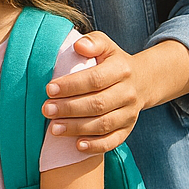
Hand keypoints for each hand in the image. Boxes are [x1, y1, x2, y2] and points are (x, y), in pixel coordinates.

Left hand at [43, 32, 141, 153]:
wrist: (142, 80)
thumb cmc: (112, 61)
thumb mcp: (105, 45)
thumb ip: (93, 42)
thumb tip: (79, 46)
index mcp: (121, 69)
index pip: (95, 79)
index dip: (71, 85)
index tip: (49, 89)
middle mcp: (128, 93)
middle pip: (98, 104)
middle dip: (69, 108)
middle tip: (46, 110)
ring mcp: (130, 113)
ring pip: (104, 124)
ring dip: (77, 128)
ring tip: (54, 128)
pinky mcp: (128, 129)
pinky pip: (114, 140)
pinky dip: (96, 146)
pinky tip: (77, 146)